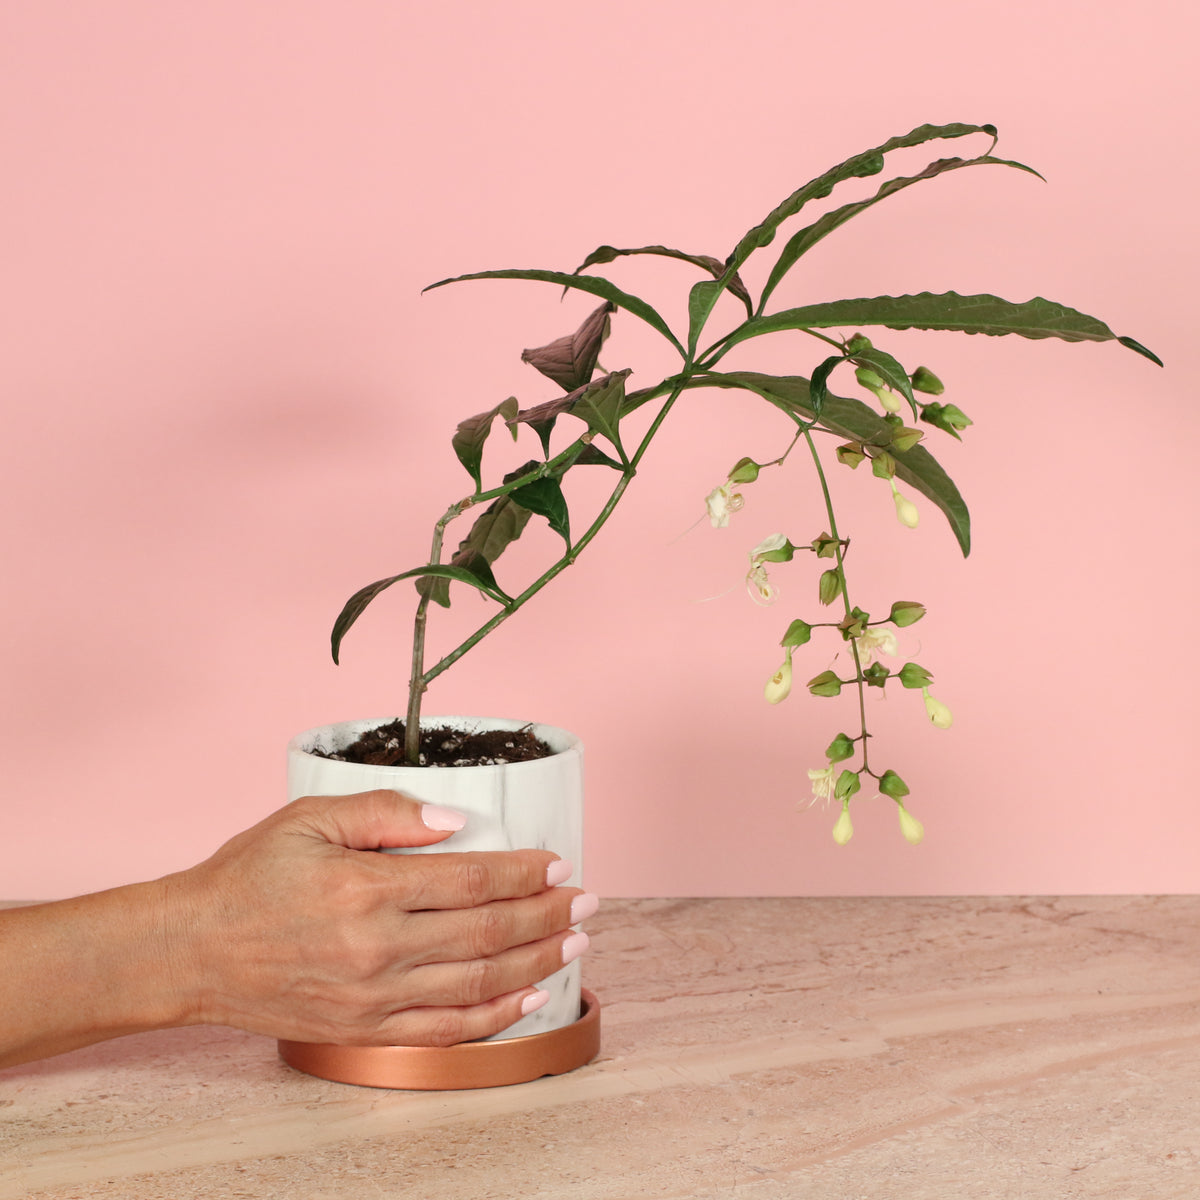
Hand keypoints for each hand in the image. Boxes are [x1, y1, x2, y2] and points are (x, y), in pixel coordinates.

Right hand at [165, 790, 592, 1046]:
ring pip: (478, 984)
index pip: (471, 880)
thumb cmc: (249, 877)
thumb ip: (387, 812)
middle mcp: (376, 949)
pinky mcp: (365, 1030)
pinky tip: (529, 996)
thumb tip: (456, 820)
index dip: (524, 872)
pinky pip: (446, 1030)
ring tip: (574, 942)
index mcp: (366, 889)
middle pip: (487, 933)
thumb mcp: (310, 819)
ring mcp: (373, 998)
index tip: (556, 864)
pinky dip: (496, 1016)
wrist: (191, 951)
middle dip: (548, 915)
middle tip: (587, 900)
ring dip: (537, 962)